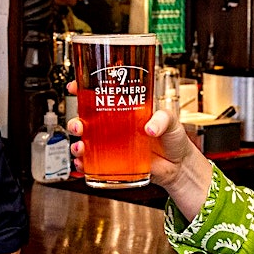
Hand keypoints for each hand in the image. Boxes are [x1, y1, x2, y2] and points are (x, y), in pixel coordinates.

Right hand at [65, 80, 207, 199]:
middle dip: (75, 121)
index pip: (100, 94)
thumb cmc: (174, 138)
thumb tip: (149, 127)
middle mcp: (115, 125)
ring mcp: (113, 144)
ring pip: (85, 142)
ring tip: (81, 147)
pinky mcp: (115, 162)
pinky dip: (83, 164)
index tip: (74, 87)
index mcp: (125, 108)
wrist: (179, 166)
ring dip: (77, 144)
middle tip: (78, 125)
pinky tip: (83, 164)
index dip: (83, 89)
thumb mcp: (172, 121)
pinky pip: (93, 163)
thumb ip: (163, 120)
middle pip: (86, 120)